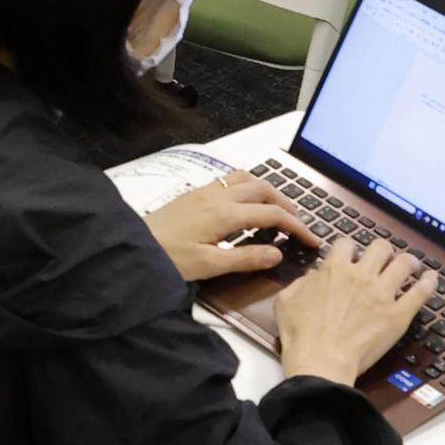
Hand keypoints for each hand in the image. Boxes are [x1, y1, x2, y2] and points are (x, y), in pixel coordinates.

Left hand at [144, 176, 323, 284]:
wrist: (133, 246)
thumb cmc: (168, 258)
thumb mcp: (210, 265)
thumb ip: (245, 258)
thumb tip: (278, 253)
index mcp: (225, 214)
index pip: (272, 214)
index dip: (297, 226)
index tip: (312, 240)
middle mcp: (217, 196)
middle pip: (264, 189)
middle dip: (286, 204)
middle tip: (298, 225)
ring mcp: (205, 190)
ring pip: (247, 179)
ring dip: (267, 191)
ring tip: (277, 212)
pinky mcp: (195, 193)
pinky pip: (231, 180)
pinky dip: (249, 188)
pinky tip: (247, 205)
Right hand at [274, 239, 433, 388]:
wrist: (321, 360)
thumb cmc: (300, 334)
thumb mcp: (286, 301)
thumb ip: (300, 283)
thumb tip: (313, 276)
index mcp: (334, 269)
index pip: (346, 244)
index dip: (349, 248)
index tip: (352, 256)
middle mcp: (361, 275)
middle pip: (380, 248)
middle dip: (383, 251)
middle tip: (385, 259)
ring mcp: (382, 294)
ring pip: (404, 264)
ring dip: (408, 262)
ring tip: (411, 265)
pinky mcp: (399, 314)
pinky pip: (421, 292)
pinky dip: (428, 282)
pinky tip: (431, 278)